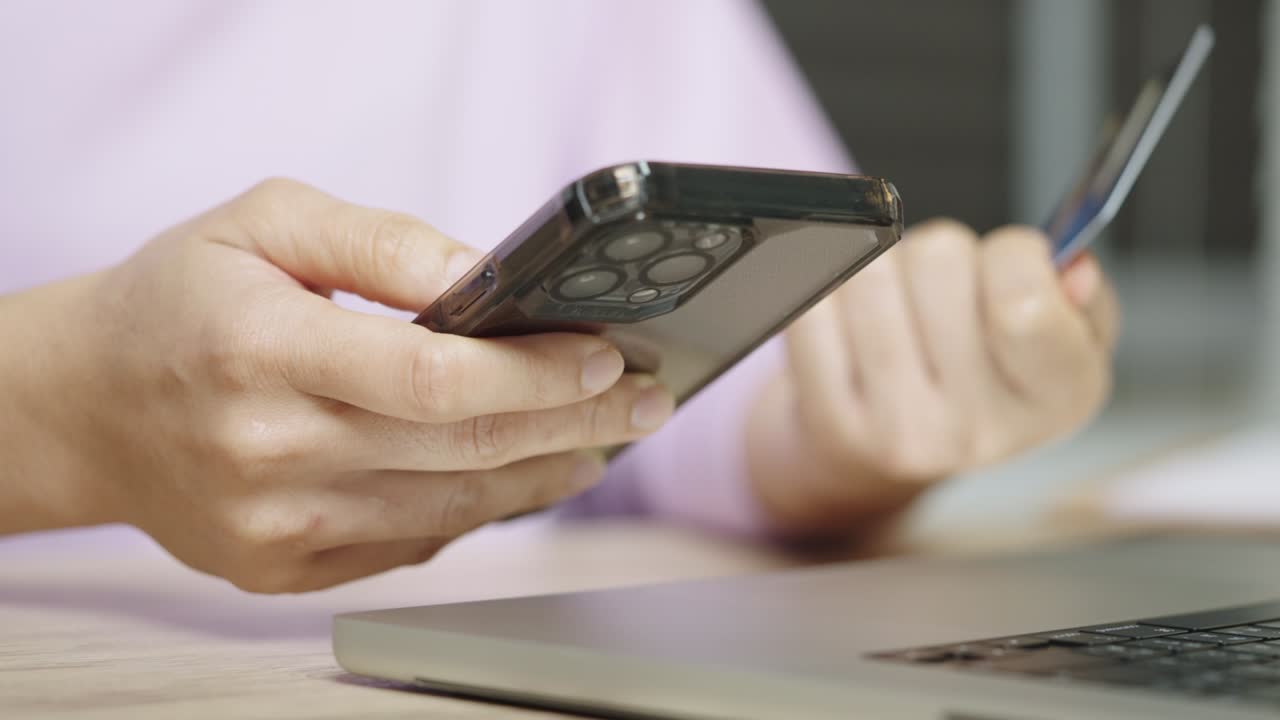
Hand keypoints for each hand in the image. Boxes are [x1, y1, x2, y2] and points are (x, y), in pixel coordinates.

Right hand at [4, 179, 672, 590]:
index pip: (432, 376)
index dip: (535, 372)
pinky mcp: (285, 568)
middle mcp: (269, 451)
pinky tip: (526, 473)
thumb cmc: (183, 299)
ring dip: (547, 472)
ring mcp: (278, 526)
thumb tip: (488, 277)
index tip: (605, 356)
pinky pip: (416, 543)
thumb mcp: (265, 222)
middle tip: (646, 400)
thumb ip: (381, 242)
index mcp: (260, 350)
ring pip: (454, 507)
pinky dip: (484, 508)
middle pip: (463, 447)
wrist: (88, 405)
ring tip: (607, 437)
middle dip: (577, 422)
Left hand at [745, 220, 1117, 533]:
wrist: (884, 455)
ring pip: (869, 272)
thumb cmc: (978, 379)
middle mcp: (978, 430)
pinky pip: (813, 302)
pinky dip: (824, 289)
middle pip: (938, 260)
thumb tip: (1068, 266)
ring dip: (878, 263)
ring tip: (893, 300)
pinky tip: (847, 322)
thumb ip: (1083, 298)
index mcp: (1057, 400)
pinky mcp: (828, 419)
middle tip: (937, 287)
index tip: (1006, 262)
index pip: (1023, 301)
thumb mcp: (1062, 343)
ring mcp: (897, 430)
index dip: (1011, 252)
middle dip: (937, 251)